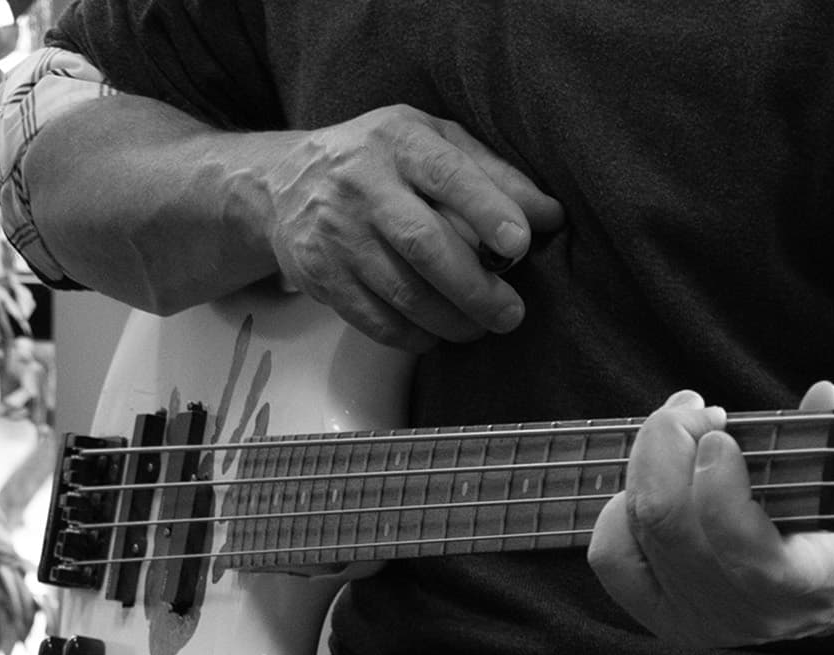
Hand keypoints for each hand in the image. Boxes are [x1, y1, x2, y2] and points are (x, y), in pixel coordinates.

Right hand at [252, 105, 564, 350]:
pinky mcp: (317, 273)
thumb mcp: (432, 142)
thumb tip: (551, 216)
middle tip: (510, 313)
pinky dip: (410, 335)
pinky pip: (371, 317)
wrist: (283, 181)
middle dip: (474, 286)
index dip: (487, 210)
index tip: (521, 244)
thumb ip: (492, 174)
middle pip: (423, 243)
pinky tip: (433, 334)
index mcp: (398, 140)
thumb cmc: (380, 160)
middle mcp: (360, 182)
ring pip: (400, 290)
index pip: (447, 174)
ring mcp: (334, 231)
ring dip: (449, 320)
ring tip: (479, 328)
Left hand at [587, 382, 833, 648]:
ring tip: (678, 426)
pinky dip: (619, 509)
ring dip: (648, 460)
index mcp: (819, 581)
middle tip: (696, 409)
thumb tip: (823, 395)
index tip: (722, 436)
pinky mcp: (663, 618)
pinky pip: (613, 557)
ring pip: (641, 528)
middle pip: (672, 524)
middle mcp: (753, 613)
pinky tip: (648, 482)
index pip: (752, 557)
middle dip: (669, 444)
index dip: (719, 490)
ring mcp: (704, 621)